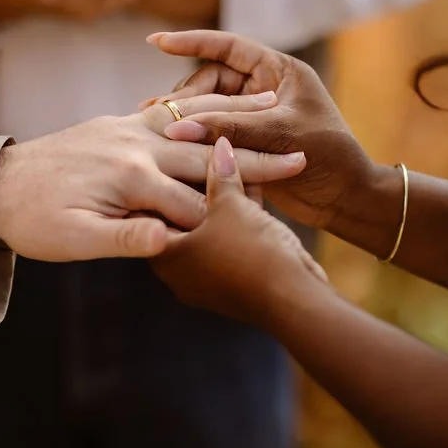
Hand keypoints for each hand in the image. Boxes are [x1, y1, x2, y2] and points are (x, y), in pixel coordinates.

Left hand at [0, 92, 305, 261]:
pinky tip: (227, 104)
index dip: (233, 215)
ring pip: (195, 123)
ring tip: (276, 108)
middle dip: (256, 158)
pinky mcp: (123, 124)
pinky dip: (205, 108)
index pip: (192, 203)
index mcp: (128, 179)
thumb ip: (123, 238)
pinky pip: (172, 112)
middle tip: (301, 158)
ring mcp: (128, 130)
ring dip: (237, 118)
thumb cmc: (34, 221)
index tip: (278, 218)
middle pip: (207, 155)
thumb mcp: (73, 240)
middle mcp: (133, 146)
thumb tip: (167, 241)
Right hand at [143, 30, 384, 234]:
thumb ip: (228, 127)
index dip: (191, 42)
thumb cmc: (329, 156)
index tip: (157, 41)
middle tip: (153, 113)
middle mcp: (263, 89)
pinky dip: (194, 139)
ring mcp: (254, 116)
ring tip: (154, 129)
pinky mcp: (247, 143)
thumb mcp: (278, 134)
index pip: (228, 47)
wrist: (347, 199)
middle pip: (210, 81)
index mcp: (277, 71)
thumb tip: (177, 127)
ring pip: (208, 109)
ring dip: (184, 118)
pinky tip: (169, 146)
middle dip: (183, 95)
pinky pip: (214, 134)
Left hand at [152, 137, 328, 328]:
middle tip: (207, 155)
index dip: (166, 176)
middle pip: (181, 217)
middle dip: (199, 186)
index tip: (177, 151)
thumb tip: (219, 147)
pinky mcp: (232, 281)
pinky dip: (237, 218)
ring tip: (237, 167)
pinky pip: (227, 241)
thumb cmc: (254, 255)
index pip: (152, 208)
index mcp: (166, 255)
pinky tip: (253, 191)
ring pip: (208, 228)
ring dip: (223, 201)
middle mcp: (179, 272)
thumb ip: (221, 175)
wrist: (296, 301)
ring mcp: (205, 280)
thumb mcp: (233, 206)